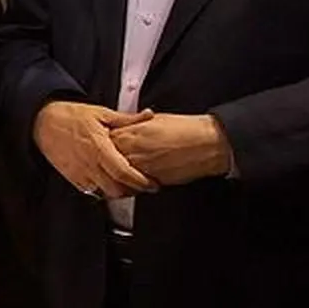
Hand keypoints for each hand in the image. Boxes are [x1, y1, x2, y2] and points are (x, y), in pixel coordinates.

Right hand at [33, 101, 158, 198]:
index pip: (124, 172)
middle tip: (144, 186)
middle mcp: (89, 163)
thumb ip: (127, 118)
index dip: (141, 182)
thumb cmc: (70, 115)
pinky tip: (110, 183)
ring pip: (105, 194)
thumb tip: (149, 114)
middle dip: (134, 191)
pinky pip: (92, 192)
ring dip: (120, 192)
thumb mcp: (101, 113)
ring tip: (129, 186)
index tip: (154, 184)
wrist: (42, 122)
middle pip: (117, 189)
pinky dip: (104, 191)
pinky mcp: (71, 177)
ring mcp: (79, 173)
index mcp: (99, 147)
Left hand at [109, 113, 232, 185]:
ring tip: (117, 176)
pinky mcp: (150, 181)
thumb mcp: (153, 121)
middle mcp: (131, 150)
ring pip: (116, 176)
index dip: (102, 145)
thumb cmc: (185, 130)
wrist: (206, 144)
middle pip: (105, 160)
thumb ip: (134, 126)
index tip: (101, 147)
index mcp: (130, 132)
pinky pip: (133, 186)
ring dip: (115, 177)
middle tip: (105, 165)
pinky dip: (131, 186)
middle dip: (105, 163)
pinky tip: (134, 183)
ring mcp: (140, 167)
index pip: (104, 140)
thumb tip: (124, 129)